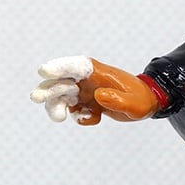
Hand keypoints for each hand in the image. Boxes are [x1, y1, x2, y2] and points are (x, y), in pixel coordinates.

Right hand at [30, 56, 159, 124]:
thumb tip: (97, 95)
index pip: (76, 66)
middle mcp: (88, 80)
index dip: (59, 67)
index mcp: (98, 72)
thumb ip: (117, 100)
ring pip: (62, 97)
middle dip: (49, 89)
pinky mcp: (87, 103)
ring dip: (57, 106)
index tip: (45, 72)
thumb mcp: (134, 103)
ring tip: (59, 118)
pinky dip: (80, 117)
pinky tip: (95, 119)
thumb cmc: (142, 99)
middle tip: (36, 98)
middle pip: (62, 82)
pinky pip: (75, 111)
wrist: (148, 103)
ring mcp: (85, 91)